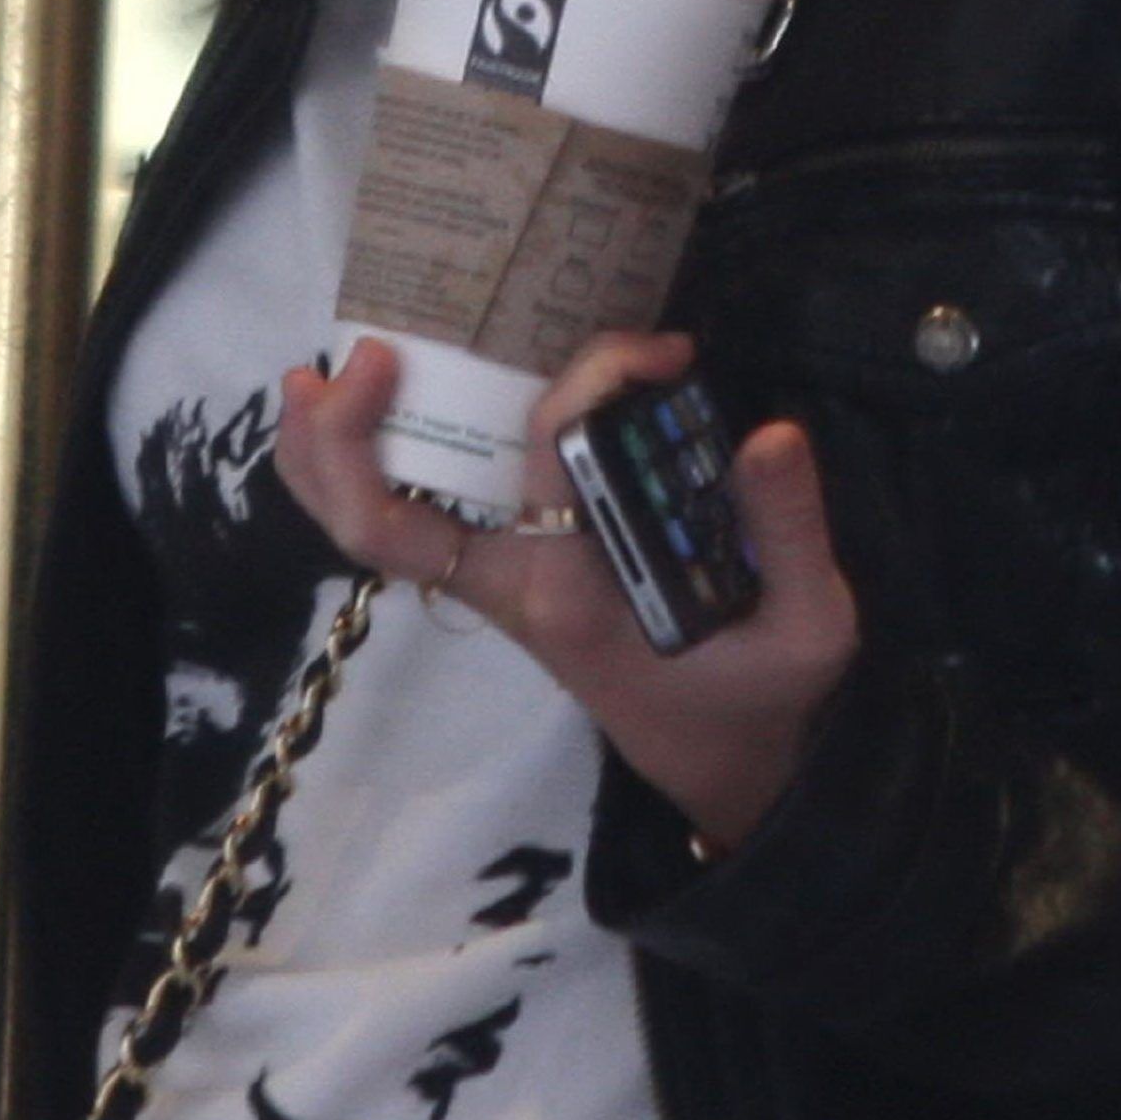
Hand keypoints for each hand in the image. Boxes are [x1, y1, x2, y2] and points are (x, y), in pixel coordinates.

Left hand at [273, 333, 858, 856]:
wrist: (728, 768)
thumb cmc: (762, 696)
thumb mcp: (809, 626)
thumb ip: (792, 531)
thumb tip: (772, 433)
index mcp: (577, 597)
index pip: (545, 458)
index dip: (589, 377)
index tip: (660, 352)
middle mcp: (514, 592)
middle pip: (386, 522)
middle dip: (354, 439)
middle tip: (371, 355)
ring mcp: (496, 589)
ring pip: (373, 530)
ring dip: (328, 459)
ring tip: (310, 377)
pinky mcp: (502, 579)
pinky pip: (404, 528)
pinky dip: (363, 475)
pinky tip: (359, 415)